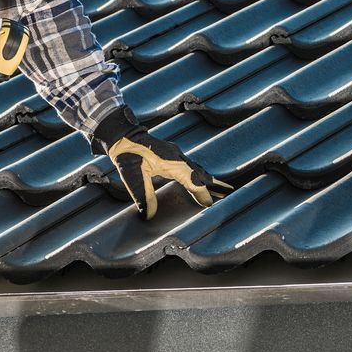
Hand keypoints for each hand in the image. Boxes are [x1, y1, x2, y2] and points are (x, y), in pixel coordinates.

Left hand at [103, 125, 228, 219]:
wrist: (122, 135)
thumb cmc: (127, 155)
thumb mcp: (132, 177)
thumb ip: (143, 196)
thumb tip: (149, 216)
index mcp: (172, 163)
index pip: (193, 181)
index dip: (202, 194)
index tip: (210, 205)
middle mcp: (177, 157)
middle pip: (200, 174)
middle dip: (214, 185)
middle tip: (228, 193)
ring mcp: (175, 154)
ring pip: (197, 169)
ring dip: (207, 179)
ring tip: (219, 188)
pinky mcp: (171, 153)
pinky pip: (190, 166)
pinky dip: (198, 174)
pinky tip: (198, 178)